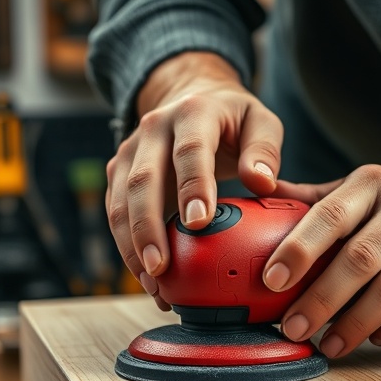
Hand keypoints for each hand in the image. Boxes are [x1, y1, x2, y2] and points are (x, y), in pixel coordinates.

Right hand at [105, 52, 283, 308]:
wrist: (191, 97)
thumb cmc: (233, 119)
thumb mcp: (260, 121)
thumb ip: (265, 150)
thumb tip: (262, 183)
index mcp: (194, 112)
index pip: (190, 150)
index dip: (193, 186)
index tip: (199, 222)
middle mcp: (154, 129)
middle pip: (143, 181)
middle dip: (148, 227)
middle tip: (161, 267)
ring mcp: (130, 151)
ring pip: (120, 201)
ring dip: (132, 245)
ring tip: (152, 283)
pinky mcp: (119, 173)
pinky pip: (115, 213)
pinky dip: (127, 248)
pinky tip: (146, 278)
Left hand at [264, 111, 380, 357]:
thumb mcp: (370, 186)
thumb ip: (318, 198)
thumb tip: (257, 196)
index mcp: (375, 183)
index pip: (331, 215)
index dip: (299, 248)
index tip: (271, 280)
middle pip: (358, 260)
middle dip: (319, 299)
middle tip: (291, 327)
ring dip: (353, 325)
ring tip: (328, 345)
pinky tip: (372, 339)